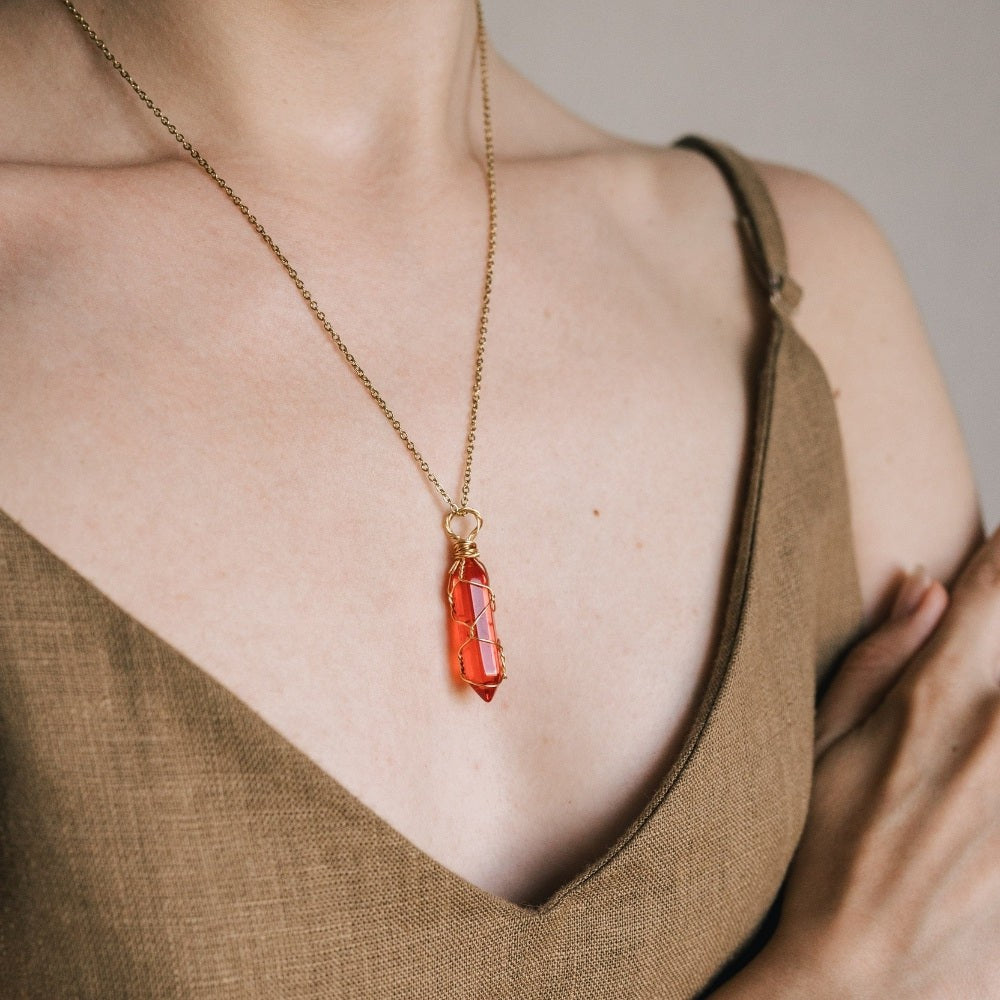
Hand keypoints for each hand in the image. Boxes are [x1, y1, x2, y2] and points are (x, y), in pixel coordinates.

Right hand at [764, 521, 999, 998]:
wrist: (869, 975)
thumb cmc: (829, 849)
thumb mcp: (823, 743)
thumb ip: (877, 657)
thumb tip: (922, 585)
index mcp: (938, 695)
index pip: (991, 585)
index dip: (999, 552)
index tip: (999, 539)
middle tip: (965, 674)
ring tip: (963, 735)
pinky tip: (980, 756)